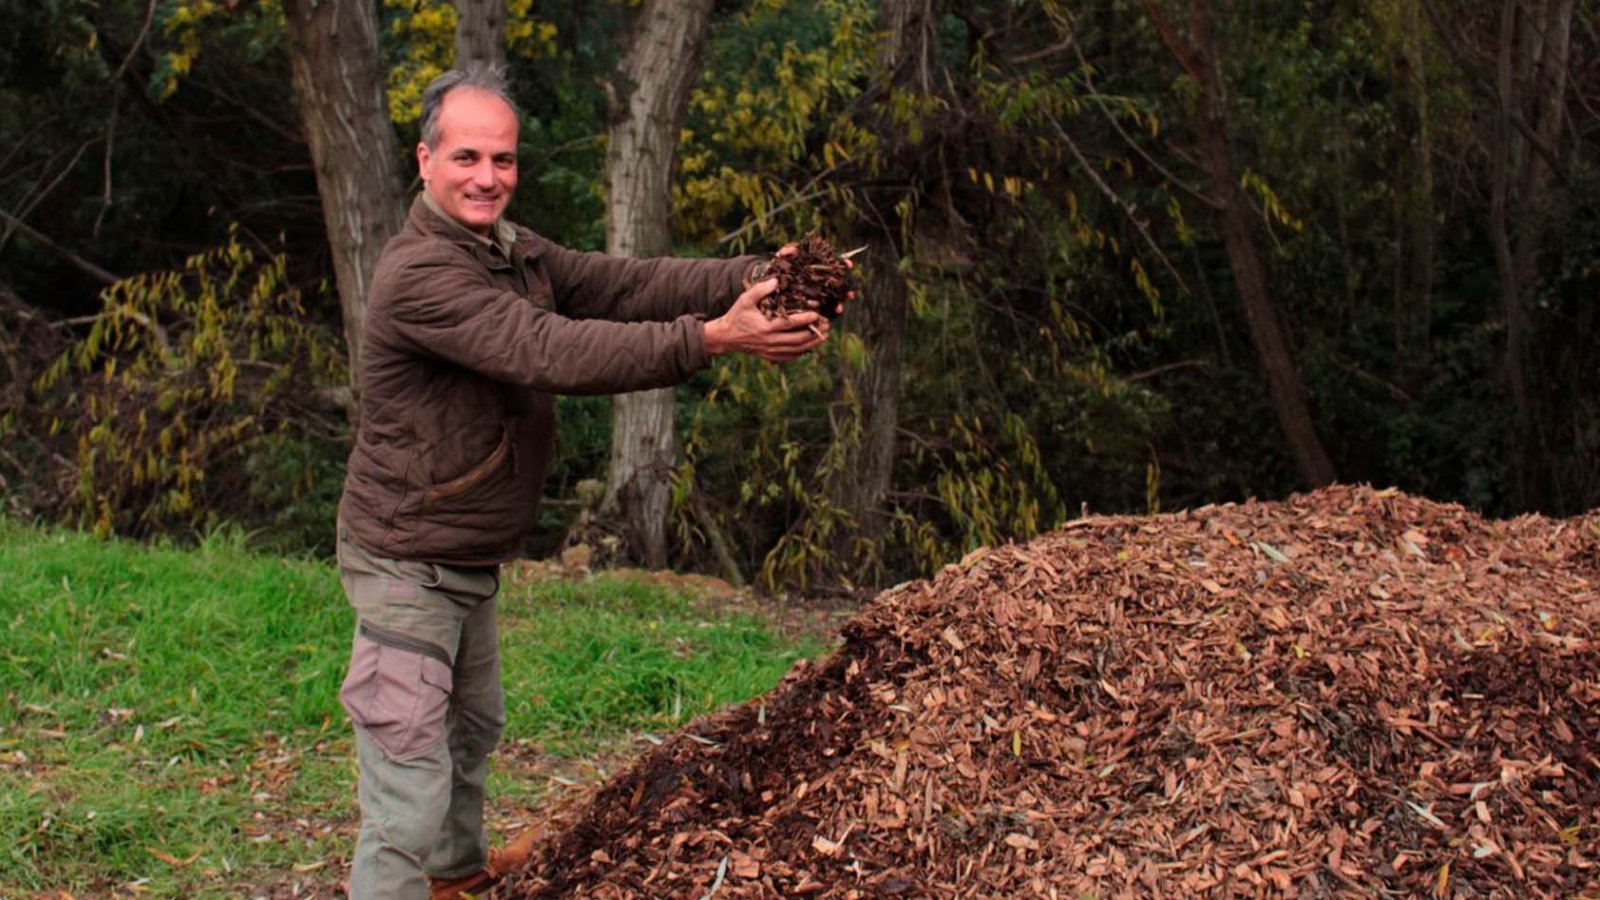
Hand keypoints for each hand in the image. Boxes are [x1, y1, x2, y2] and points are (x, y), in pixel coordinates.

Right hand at [704, 278, 827, 361]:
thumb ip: (761, 289)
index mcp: (766, 328)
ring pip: (798, 350)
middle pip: (799, 340)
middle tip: (826, 324)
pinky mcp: (771, 357)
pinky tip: (810, 344)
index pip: (790, 325)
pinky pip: (791, 356)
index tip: (817, 314)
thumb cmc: (737, 316)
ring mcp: (772, 351)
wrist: (726, 337)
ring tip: (824, 334)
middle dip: (815, 333)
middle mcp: (771, 342)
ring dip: (812, 343)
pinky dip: (803, 351)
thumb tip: (777, 281)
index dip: (805, 320)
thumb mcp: (745, 300)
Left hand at [773, 243, 854, 318]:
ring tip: (839, 309)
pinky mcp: (811, 309)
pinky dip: (827, 315)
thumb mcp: (779, 262)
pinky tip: (829, 318)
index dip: (843, 264)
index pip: (834, 265)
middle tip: (850, 293)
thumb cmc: (775, 272)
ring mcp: (816, 296)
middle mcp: (819, 282)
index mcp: (815, 268)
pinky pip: (823, 312)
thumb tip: (791, 249)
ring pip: (833, 300)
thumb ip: (786, 253)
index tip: (849, 265)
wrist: (765, 289)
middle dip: (845, 288)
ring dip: (838, 304)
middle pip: (838, 284)